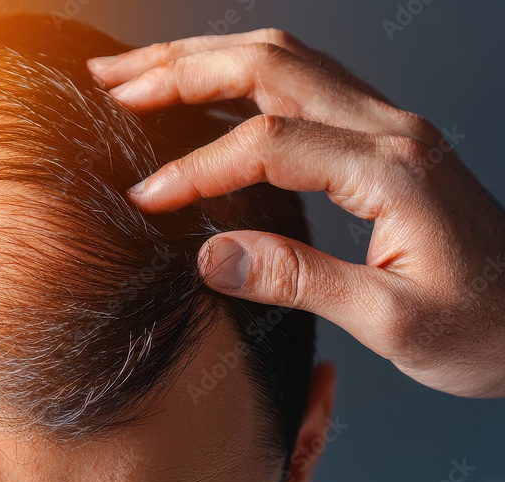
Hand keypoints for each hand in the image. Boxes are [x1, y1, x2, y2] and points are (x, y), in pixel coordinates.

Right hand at [87, 29, 504, 397]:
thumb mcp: (396, 323)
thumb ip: (302, 282)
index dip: (195, 167)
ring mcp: (384, 124)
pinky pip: (298, 79)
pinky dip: (237, 73)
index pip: (267, 145)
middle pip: (267, 66)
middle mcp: (386, 129)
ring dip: (202, 59)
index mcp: (390, 170)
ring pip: (280, 59)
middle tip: (110, 83)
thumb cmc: (483, 327)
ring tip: (137, 72)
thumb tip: (212, 257)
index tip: (146, 198)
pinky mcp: (377, 135)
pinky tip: (203, 86)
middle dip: (179, 70)